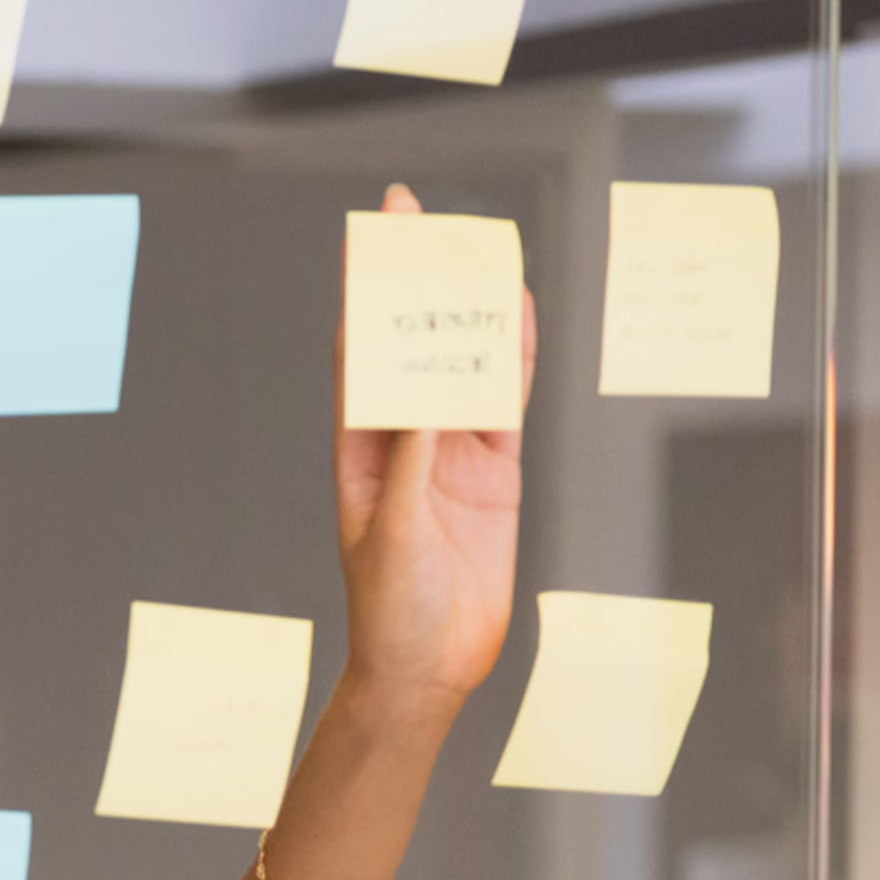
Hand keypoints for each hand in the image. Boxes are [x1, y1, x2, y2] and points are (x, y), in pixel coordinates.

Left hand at [334, 182, 527, 708]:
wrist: (428, 665)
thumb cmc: (390, 608)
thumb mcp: (398, 533)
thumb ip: (415, 467)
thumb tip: (424, 401)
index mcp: (358, 449)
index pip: (360, 353)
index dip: (364, 292)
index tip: (369, 234)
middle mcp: (401, 441)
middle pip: (411, 344)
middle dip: (414, 282)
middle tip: (419, 215)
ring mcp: (448, 454)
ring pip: (463, 365)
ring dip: (470, 310)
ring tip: (477, 248)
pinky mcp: (492, 474)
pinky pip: (505, 404)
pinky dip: (515, 360)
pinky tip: (520, 316)